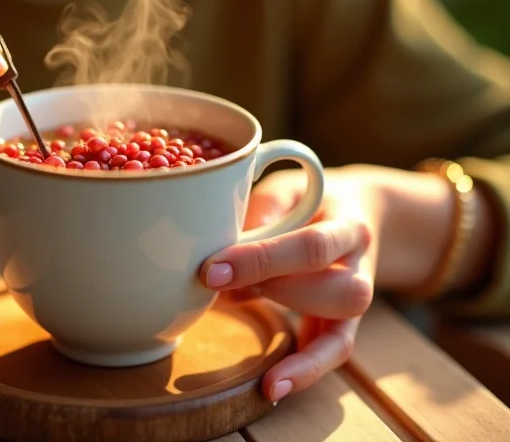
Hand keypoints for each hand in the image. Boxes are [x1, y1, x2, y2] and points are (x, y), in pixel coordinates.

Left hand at [199, 166, 385, 402]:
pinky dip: (306, 370)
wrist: (358, 211)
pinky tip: (273, 386)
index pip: (311, 246)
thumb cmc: (310, 199)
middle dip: (270, 289)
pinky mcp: (348, 324)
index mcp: (349, 224)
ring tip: (237, 313)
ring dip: (286, 333)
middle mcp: (362, 265)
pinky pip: (335, 353)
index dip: (261, 259)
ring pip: (339, 328)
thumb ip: (260, 216)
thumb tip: (223, 260)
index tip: (213, 269)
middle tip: (215, 283)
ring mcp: (359, 299)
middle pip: (332, 289)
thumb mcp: (286, 191)